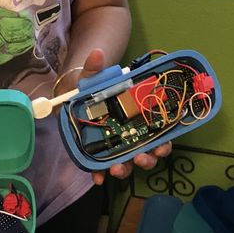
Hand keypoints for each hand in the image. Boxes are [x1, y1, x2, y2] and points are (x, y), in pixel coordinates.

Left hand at [76, 49, 173, 185]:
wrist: (70, 100)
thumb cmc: (91, 91)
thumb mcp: (93, 79)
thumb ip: (96, 68)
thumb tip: (97, 53)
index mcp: (137, 118)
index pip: (158, 133)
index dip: (163, 143)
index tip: (161, 146)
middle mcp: (131, 135)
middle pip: (147, 153)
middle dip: (147, 159)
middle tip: (140, 157)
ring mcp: (115, 146)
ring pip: (128, 163)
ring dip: (125, 169)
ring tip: (117, 169)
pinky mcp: (98, 153)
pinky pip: (103, 169)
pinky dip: (101, 175)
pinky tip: (98, 179)